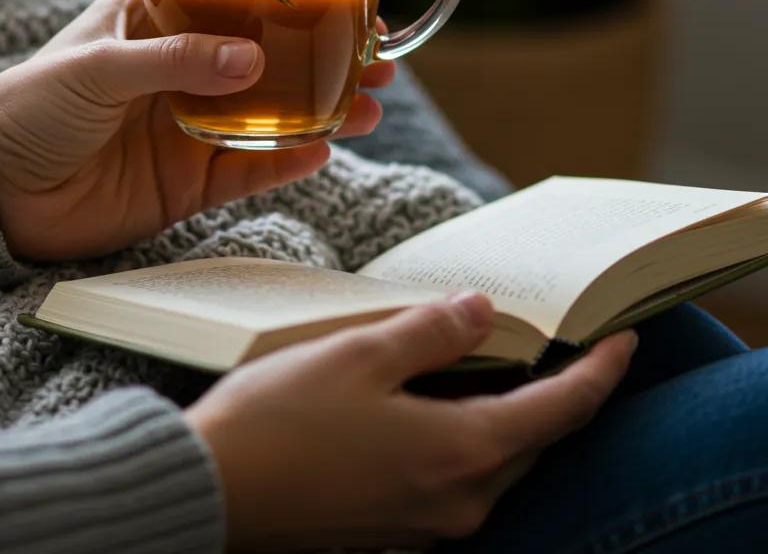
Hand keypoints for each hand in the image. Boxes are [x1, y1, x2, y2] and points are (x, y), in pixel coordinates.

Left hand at [0, 0, 394, 260]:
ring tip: (370, 104)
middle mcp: (183, 68)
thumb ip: (174, 60)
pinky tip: (324, 149)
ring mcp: (190, 125)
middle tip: (379, 55)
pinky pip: (250, 168)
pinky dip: (287, 160)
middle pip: (270, 56)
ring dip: (322, 108)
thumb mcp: (96, 65)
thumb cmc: (27, 105)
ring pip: (272, 112)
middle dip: (325, 53)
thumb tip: (253, 60)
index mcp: (156, 20)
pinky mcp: (189, 179)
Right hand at [187, 294, 636, 550]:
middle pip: (532, 441)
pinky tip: (436, 400)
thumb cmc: (280, 421)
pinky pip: (455, 477)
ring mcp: (425, 523)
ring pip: (494, 461)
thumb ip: (431, 331)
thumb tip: (482, 311)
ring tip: (496, 362)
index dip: (600, 372)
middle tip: (559, 343)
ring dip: (508, 413)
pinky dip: (467, 436)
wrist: (212, 491)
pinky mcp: (394, 527)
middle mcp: (456, 501)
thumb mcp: (360, 354)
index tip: (624, 339)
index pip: (560, 411)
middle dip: (557, 393)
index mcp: (460, 454)